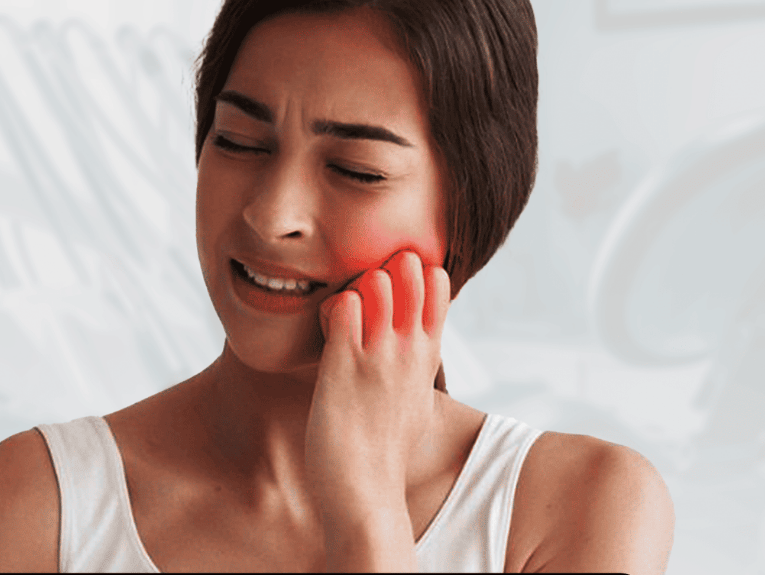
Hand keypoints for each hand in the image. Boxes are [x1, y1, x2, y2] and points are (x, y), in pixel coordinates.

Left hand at [304, 250, 450, 532]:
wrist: (366, 496)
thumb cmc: (385, 453)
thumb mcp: (417, 402)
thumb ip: (416, 369)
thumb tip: (416, 353)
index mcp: (426, 355)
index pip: (437, 284)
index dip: (411, 273)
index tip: (389, 291)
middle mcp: (408, 350)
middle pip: (410, 270)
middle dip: (384, 267)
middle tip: (361, 294)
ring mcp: (377, 357)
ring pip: (376, 281)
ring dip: (355, 286)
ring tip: (342, 315)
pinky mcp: (343, 367)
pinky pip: (341, 307)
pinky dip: (332, 308)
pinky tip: (327, 329)